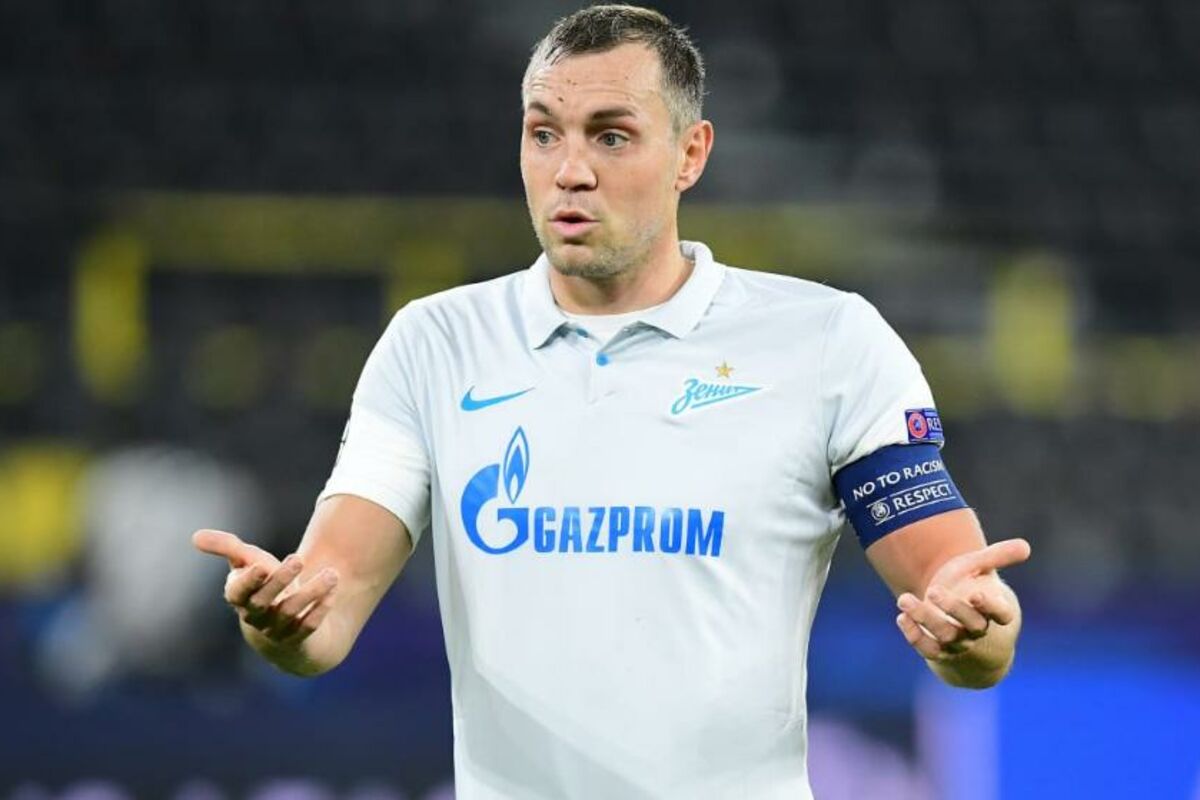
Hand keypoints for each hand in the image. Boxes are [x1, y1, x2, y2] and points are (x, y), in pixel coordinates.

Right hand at [193, 529, 339, 645]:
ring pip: (290, 614)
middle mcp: (255, 617)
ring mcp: (277, 631)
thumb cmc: (263, 586)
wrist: (284, 626)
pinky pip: (308, 627)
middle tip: (298, 558)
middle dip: (280, 580)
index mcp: (240, 598)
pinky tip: (333, 591)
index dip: (248, 580)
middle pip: (263, 602)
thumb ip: (227, 548)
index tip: (261, 564)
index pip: (237, 593)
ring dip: (311, 592)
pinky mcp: (298, 640)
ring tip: (331, 573)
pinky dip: (321, 609)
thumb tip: (195, 536)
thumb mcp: (248, 563)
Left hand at [895, 538, 1029, 661]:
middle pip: (972, 626)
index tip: (976, 594)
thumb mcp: (981, 569)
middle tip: (933, 590)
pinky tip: (902, 617)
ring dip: (924, 618)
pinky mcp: (938, 651)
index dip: (991, 606)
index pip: (1001, 614)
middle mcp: (977, 630)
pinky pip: (928, 649)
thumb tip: (1025, 546)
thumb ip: (998, 557)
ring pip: (946, 636)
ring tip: (904, 599)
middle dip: (953, 609)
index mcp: (993, 611)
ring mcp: (958, 642)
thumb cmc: (970, 588)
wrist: (954, 619)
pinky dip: (914, 636)